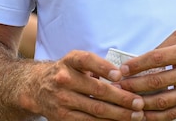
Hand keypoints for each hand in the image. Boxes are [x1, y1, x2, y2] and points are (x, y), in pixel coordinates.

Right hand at [31, 50, 145, 119]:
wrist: (36, 88)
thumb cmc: (66, 72)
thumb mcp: (76, 62)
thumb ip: (96, 67)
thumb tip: (123, 79)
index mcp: (70, 61)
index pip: (87, 61)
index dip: (104, 68)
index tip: (119, 76)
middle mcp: (64, 79)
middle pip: (97, 90)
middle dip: (122, 98)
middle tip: (139, 102)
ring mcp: (62, 100)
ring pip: (96, 109)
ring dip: (119, 114)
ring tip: (136, 115)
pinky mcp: (62, 118)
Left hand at [116, 30, 175, 119]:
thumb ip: (165, 45)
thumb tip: (142, 57)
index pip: (157, 58)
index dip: (137, 64)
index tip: (122, 69)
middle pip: (157, 81)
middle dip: (133, 85)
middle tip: (118, 86)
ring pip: (163, 101)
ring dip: (141, 103)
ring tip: (126, 102)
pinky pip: (173, 114)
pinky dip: (155, 116)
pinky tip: (142, 114)